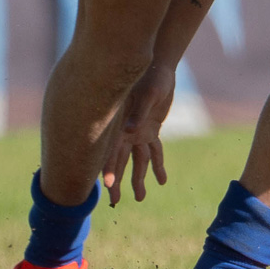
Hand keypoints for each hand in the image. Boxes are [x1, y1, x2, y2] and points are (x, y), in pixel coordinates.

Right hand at [102, 63, 174, 205]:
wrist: (161, 67)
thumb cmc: (152, 78)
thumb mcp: (147, 95)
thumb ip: (138, 113)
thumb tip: (130, 131)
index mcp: (120, 123)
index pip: (110, 150)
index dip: (108, 169)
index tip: (108, 186)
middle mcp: (125, 131)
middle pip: (119, 160)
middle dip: (118, 180)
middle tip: (116, 201)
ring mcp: (138, 131)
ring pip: (137, 160)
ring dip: (139, 178)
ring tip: (140, 197)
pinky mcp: (151, 129)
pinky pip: (154, 151)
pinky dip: (158, 165)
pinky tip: (162, 180)